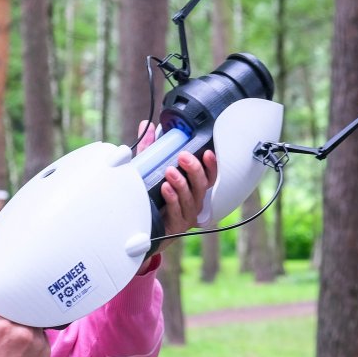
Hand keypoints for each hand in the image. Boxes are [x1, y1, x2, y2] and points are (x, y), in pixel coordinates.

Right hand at [0, 304, 49, 356]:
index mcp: (2, 324)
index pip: (6, 300)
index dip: (1, 302)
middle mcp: (24, 330)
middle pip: (22, 308)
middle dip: (14, 311)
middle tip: (4, 322)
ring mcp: (38, 341)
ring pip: (33, 320)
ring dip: (24, 322)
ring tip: (13, 337)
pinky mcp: (46, 351)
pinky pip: (40, 334)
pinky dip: (32, 335)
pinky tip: (21, 347)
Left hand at [136, 120, 218, 253]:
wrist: (145, 230)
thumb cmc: (154, 200)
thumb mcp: (151, 170)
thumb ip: (150, 150)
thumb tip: (146, 126)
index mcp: (194, 189)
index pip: (210, 175)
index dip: (212, 164)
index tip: (207, 151)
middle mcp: (195, 203)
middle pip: (203, 185)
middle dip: (194, 169)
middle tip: (183, 156)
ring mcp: (187, 216)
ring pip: (191, 198)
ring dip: (181, 183)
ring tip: (170, 171)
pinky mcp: (176, 227)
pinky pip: (177, 212)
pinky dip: (172, 199)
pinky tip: (165, 188)